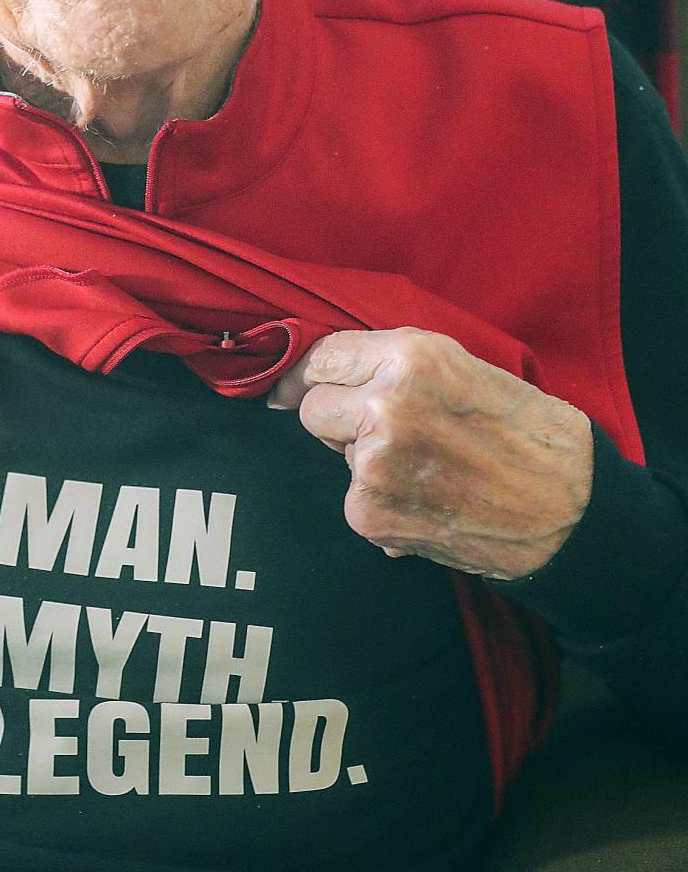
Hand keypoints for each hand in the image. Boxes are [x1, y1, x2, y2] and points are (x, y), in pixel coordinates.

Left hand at [267, 327, 593, 578]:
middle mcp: (385, 405)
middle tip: (382, 430)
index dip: (313, 374)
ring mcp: (374, 463)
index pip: (323, 358)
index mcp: (410, 358)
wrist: (570, 508)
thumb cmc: (525, 431)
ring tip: (428, 467)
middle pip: (313, 406)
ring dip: (366, 460)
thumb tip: (320, 373)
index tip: (302, 385)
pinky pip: (354, 499)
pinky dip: (382, 503)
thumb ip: (395, 364)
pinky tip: (428, 500)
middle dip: (338, 417)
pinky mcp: (370, 513)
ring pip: (336, 454)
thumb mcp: (462, 367)